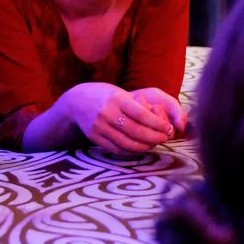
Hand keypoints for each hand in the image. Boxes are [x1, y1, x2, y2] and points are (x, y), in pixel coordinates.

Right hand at [65, 83, 185, 153]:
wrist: (76, 101)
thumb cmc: (105, 95)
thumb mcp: (119, 93)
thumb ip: (136, 105)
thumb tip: (160, 120)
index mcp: (117, 99)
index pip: (141, 114)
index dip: (157, 123)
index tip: (168, 127)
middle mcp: (107, 113)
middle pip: (135, 130)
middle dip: (153, 137)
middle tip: (164, 138)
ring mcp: (99, 126)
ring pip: (126, 142)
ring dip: (144, 146)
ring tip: (154, 144)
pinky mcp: (94, 137)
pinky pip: (116, 148)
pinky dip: (130, 151)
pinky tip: (139, 148)